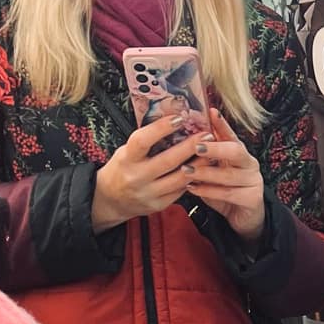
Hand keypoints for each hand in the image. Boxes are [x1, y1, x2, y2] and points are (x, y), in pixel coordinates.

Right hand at [91, 118, 205, 229]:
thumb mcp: (127, 152)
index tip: (178, 118)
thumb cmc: (123, 168)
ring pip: (179, 179)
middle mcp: (137, 177)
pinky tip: (202, 170)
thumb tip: (172, 122)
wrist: (112, 199)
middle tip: (206, 135)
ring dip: (198, 165)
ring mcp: (148, 193)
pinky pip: (180, 191)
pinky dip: (192, 179)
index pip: (143, 141)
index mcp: (127, 159)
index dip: (161, 129)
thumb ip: (146, 142)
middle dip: (190, 147)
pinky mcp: (158, 205)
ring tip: (211, 152)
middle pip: (168, 161)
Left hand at [183, 106, 266, 244]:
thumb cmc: (224, 190)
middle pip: (236, 151)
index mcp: (240, 152)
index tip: (211, 112)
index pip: (231, 134)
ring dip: (206, 172)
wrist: (242, 217)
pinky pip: (228, 193)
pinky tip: (193, 189)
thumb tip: (182, 139)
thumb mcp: (213, 170)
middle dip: (215, 148)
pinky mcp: (253, 198)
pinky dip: (209, 191)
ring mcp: (253, 181)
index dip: (222, 124)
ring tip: (186, 170)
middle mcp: (249, 163)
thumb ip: (204, 157)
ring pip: (229, 175)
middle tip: (196, 146)